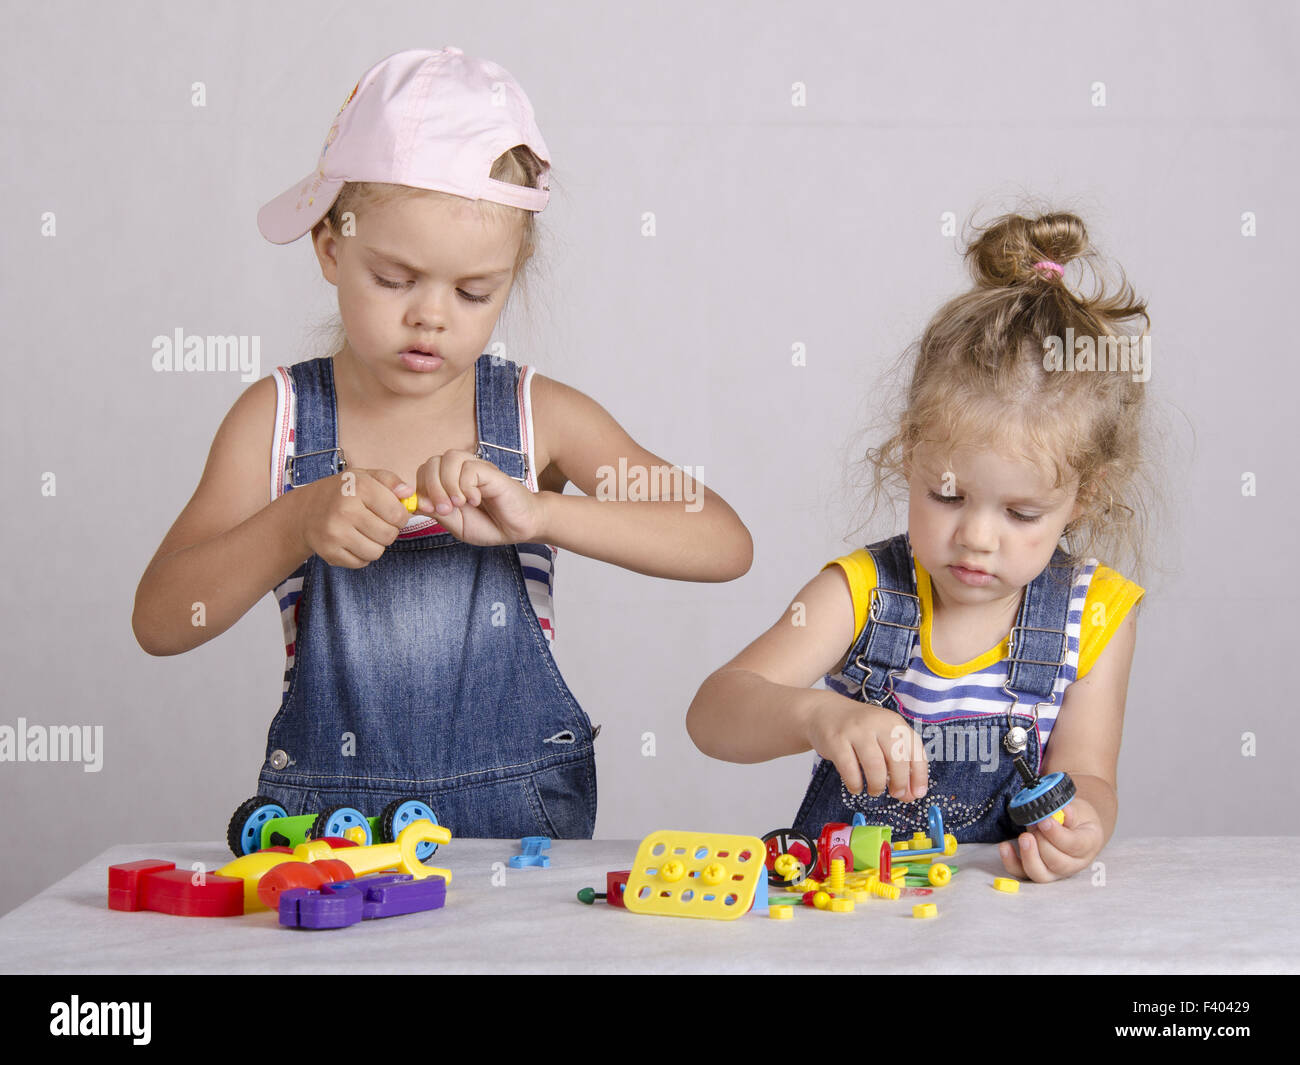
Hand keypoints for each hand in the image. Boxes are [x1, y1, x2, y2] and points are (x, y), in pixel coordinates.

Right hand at [294, 467, 411, 567]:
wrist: (305, 511)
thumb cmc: (342, 492)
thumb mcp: (365, 477)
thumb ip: (391, 481)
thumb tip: (409, 493)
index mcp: (359, 487)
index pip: (398, 514)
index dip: (400, 516)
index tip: (392, 513)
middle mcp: (345, 510)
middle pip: (389, 535)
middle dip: (388, 531)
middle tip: (376, 522)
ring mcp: (335, 533)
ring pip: (377, 552)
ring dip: (375, 544)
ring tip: (363, 531)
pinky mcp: (329, 552)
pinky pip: (361, 562)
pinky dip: (361, 555)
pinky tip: (351, 541)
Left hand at [413, 449, 542, 545]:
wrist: (520, 527)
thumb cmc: (490, 524)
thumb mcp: (456, 524)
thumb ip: (437, 512)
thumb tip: (415, 502)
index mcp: (449, 481)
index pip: (423, 472)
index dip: (420, 489)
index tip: (431, 510)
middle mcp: (461, 470)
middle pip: (432, 462)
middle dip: (431, 488)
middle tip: (445, 510)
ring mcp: (477, 468)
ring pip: (449, 458)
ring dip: (447, 485)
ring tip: (459, 504)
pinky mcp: (491, 472)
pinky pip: (469, 468)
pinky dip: (467, 487)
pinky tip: (476, 500)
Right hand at [803, 691, 928, 801]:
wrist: (824, 711)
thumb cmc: (859, 730)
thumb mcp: (883, 739)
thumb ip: (899, 763)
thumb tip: (911, 794)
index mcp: (894, 723)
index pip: (915, 751)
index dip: (919, 776)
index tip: (917, 794)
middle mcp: (878, 723)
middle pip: (897, 759)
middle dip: (899, 783)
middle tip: (895, 794)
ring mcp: (856, 730)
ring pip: (875, 766)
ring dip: (877, 785)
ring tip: (875, 791)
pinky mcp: (836, 740)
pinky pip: (850, 769)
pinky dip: (855, 784)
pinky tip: (856, 787)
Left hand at [998, 796, 1103, 881]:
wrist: (1077, 830)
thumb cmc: (1077, 819)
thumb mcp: (1079, 810)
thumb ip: (1069, 812)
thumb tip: (1061, 812)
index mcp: (1088, 845)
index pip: (1074, 845)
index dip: (1057, 834)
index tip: (1044, 821)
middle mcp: (1073, 863)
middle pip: (1057, 863)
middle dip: (1042, 843)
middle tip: (1034, 825)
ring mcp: (1055, 871)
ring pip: (1040, 874)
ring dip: (1028, 856)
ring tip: (1024, 837)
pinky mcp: (1038, 871)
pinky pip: (1022, 873)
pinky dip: (1011, 862)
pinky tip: (1005, 846)